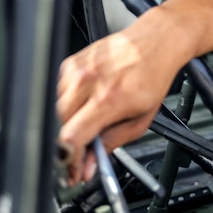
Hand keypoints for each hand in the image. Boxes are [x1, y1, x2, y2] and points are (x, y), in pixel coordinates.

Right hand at [56, 8, 188, 181]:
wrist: (156, 41)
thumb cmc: (153, 76)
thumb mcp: (140, 119)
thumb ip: (111, 144)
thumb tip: (88, 166)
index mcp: (108, 99)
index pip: (70, 137)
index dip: (69, 160)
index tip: (72, 171)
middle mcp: (88, 82)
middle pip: (59, 126)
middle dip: (69, 144)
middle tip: (82, 151)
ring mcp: (77, 70)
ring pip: (56, 110)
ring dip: (69, 122)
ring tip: (91, 118)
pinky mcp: (70, 63)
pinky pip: (58, 93)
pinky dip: (69, 103)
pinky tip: (88, 99)